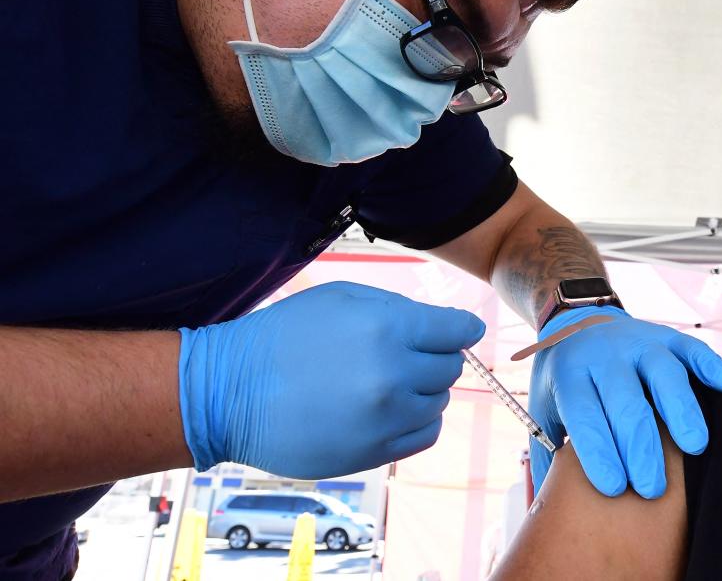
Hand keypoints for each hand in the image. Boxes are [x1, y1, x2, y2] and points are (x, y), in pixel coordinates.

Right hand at [178, 281, 483, 477]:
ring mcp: (385, 418)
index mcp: (387, 328)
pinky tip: (391, 408)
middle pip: (451, 367)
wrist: (229, 394)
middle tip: (407, 353)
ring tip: (387, 381)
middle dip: (437, 356)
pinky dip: (419, 419)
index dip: (462, 328)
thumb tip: (452, 327)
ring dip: (424, 389)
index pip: (458, 330)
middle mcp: (392, 374)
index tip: (461, 331)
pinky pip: (426, 434)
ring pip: (440, 401)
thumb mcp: (341, 298)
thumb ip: (400, 309)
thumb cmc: (284, 336)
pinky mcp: (374, 452)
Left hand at [528, 306, 721, 498]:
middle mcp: (604, 356)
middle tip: (652, 488)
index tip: (614, 488)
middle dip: (640, 447)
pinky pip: (690, 348)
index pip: (584, 414)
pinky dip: (709, 364)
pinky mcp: (665, 336)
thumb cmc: (564, 380)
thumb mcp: (543, 409)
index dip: (599, 450)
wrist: (576, 321)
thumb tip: (550, 510)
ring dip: (680, 410)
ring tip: (695, 447)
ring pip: (663, 373)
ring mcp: (638, 343)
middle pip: (626, 401)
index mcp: (570, 375)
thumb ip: (545, 453)